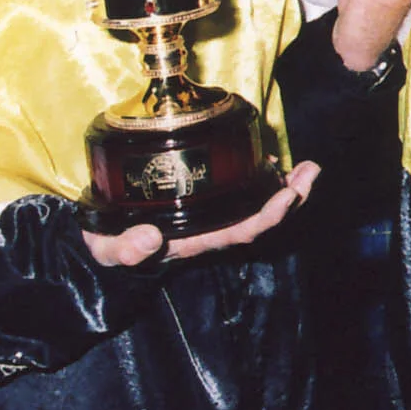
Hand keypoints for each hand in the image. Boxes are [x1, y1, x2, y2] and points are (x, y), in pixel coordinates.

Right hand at [81, 160, 319, 265]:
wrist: (99, 240)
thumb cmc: (107, 244)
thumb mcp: (109, 249)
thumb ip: (125, 249)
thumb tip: (147, 240)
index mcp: (198, 240)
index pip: (243, 230)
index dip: (269, 214)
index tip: (289, 195)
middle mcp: (211, 229)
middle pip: (261, 216)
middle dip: (290, 196)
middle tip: (311, 170)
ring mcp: (211, 216)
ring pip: (257, 204)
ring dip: (284, 187)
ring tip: (306, 166)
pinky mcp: (204, 201)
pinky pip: (241, 192)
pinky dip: (260, 176)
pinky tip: (269, 160)